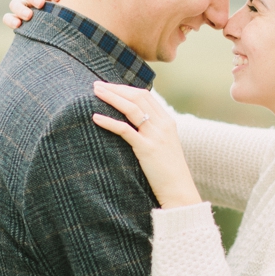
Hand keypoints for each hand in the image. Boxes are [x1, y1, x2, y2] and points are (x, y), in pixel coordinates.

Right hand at [2, 0, 70, 28]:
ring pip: (15, 3)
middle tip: (41, 4)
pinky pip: (8, 17)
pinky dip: (10, 19)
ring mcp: (25, 8)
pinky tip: (18, 25)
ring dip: (20, 8)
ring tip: (29, 16)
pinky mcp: (18, 21)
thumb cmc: (76, 11)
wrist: (73, 31)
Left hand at [91, 81, 202, 208]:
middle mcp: (163, 124)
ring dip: (112, 97)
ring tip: (95, 92)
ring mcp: (156, 135)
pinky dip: (109, 121)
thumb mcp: (164, 147)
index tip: (109, 86)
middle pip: (137, 97)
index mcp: (167, 121)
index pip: (145, 95)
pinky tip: (96, 117)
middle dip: (115, 88)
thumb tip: (133, 127)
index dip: (125, 88)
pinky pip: (125, 130)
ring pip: (131, 108)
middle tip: (96, 84)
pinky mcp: (147, 148)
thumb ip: (152, 133)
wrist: (179, 191)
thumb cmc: (169, 172)